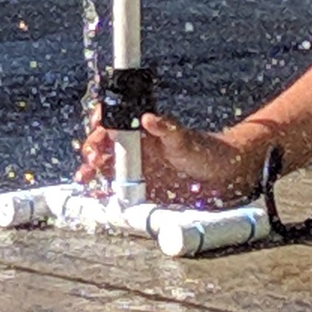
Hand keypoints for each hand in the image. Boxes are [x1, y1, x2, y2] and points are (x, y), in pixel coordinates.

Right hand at [77, 112, 262, 207]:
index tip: (96, 130)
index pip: (114, 122)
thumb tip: (149, 117)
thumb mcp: (184, 138)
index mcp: (143, 131)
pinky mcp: (142, 190)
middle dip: (92, 149)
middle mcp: (136, 148)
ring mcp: (137, 169)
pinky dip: (103, 191)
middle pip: (104, 145)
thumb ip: (166, 127)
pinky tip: (96, 193)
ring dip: (92, 170)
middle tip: (93, 158)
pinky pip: (117, 190)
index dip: (101, 123)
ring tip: (86, 177)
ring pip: (106, 167)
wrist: (225, 177)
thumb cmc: (205, 150)